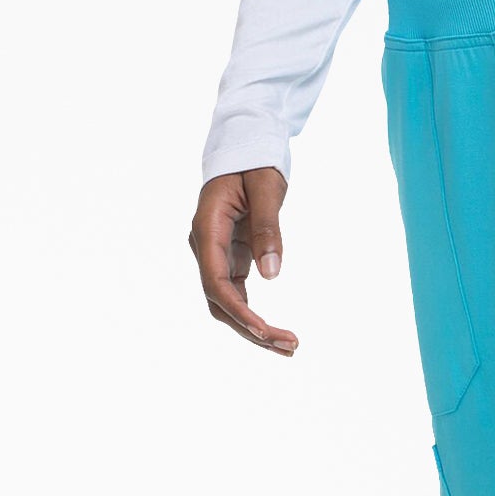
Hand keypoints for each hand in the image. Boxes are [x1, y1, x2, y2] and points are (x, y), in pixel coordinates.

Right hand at [189, 169, 297, 353]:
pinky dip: (255, 315)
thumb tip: (272, 274)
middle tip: (290, 347)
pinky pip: (237, 295)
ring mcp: (216, 255)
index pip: (216, 282)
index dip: (239, 312)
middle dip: (251, 329)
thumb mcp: (266, 189)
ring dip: (254, 329)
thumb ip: (267, 229)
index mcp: (207, 228)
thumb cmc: (254, 164)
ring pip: (227, 304)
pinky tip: (276, 333)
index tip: (264, 332)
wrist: (245, 148)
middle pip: (220, 302)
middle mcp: (205, 246)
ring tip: (289, 347)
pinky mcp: (230, 259)